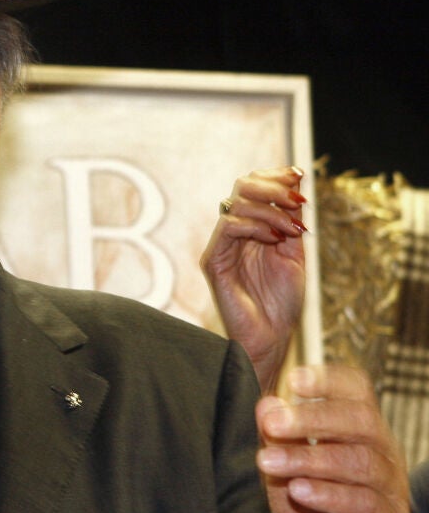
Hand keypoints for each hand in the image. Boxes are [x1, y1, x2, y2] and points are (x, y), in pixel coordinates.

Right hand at [201, 166, 307, 391]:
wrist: (271, 337)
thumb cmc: (281, 302)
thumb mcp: (294, 252)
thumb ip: (291, 220)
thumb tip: (296, 183)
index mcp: (250, 229)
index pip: (253, 187)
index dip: (274, 175)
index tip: (299, 175)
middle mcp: (232, 234)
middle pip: (242, 187)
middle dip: (272, 186)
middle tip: (296, 199)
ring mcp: (221, 246)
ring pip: (236, 203)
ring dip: (271, 210)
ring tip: (292, 230)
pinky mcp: (213, 261)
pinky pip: (229, 227)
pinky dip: (255, 225)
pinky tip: (274, 238)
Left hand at [257, 364, 409, 512]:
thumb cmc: (312, 510)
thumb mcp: (285, 469)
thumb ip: (277, 437)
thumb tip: (266, 403)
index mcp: (360, 432)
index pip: (357, 392)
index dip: (329, 380)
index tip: (294, 379)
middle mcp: (382, 454)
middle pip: (360, 421)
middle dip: (311, 418)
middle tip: (271, 423)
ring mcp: (389, 490)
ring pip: (359, 462)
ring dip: (309, 459)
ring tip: (268, 461)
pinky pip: (364, 504)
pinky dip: (328, 495)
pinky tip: (298, 490)